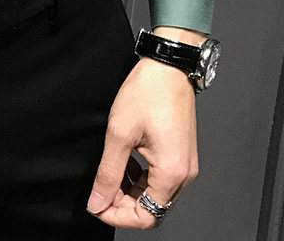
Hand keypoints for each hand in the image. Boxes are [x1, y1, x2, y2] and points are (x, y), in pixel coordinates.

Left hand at [86, 55, 198, 228]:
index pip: (146, 216)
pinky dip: (141, 177)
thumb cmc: (148, 92)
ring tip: (110, 173)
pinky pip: (161, 178)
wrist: (167, 66)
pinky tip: (126, 162)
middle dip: (123, 204)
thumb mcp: (119, 134)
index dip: (118, 216)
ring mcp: (185, 164)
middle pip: (152, 208)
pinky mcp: (181, 153)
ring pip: (156, 194)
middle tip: (100, 190)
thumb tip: (98, 202)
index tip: (98, 205)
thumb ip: (108, 173)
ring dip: (131, 190)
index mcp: (172, 173)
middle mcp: (184, 174)